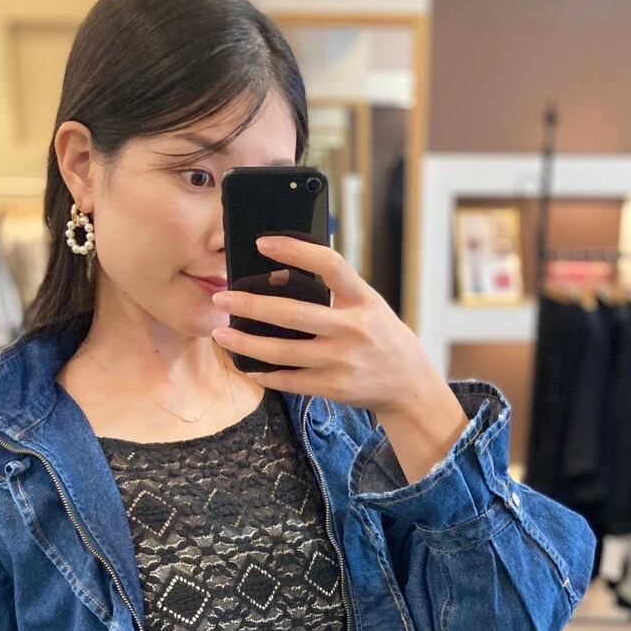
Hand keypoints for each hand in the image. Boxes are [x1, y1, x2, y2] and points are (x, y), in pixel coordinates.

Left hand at [209, 235, 440, 412]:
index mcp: (364, 299)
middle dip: (252, 305)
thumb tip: (281, 274)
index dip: (295, 250)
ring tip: (222, 335)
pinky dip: (267, 374)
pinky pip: (292, 381)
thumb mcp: (369, 306)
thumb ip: (336, 292)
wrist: (408, 385)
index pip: (329, 264)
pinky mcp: (335, 387)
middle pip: (294, 314)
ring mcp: (344, 361)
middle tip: (222, 298)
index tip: (261, 243)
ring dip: (247, 344)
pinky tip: (249, 366)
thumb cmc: (381, 337)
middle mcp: (354, 329)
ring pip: (284, 353)